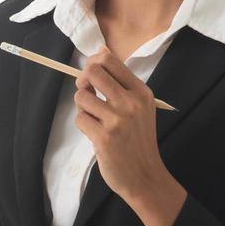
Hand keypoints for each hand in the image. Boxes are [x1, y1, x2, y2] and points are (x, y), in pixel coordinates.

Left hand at [73, 46, 171, 207]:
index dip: (94, 62)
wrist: (145, 175)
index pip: (110, 61)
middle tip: (86, 91)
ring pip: (81, 96)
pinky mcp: (104, 138)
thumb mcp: (139, 107)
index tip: (91, 74)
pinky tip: (95, 133)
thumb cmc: (138, 139)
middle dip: (83, 79)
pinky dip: (83, 124)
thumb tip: (100, 50)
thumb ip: (120, 81)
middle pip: (93, 72)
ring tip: (94, 118)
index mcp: (141, 92)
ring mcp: (117, 121)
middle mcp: (131, 103)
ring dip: (82, 106)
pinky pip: (80, 119)